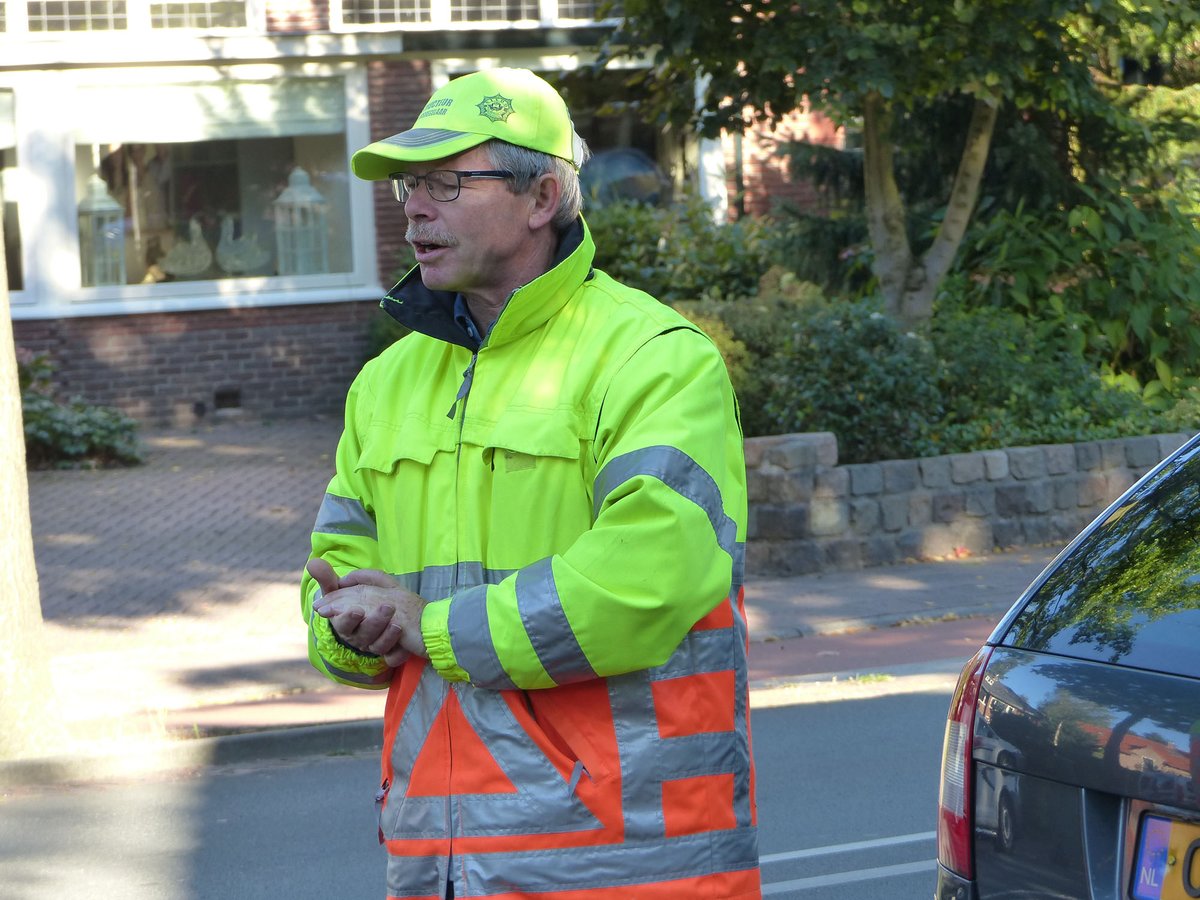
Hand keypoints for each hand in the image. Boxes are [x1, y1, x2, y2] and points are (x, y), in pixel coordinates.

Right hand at [306, 559, 426, 664]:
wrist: (371, 613)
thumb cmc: (351, 600)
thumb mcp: (340, 589)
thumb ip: (326, 578)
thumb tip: (313, 563)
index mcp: (344, 623)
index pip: (344, 624)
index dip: (349, 618)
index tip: (357, 609)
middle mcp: (358, 637)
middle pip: (364, 634)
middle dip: (375, 622)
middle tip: (387, 607)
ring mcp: (373, 645)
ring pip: (379, 645)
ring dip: (388, 635)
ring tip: (398, 622)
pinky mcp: (389, 653)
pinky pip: (393, 657)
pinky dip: (398, 652)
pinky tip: (405, 640)